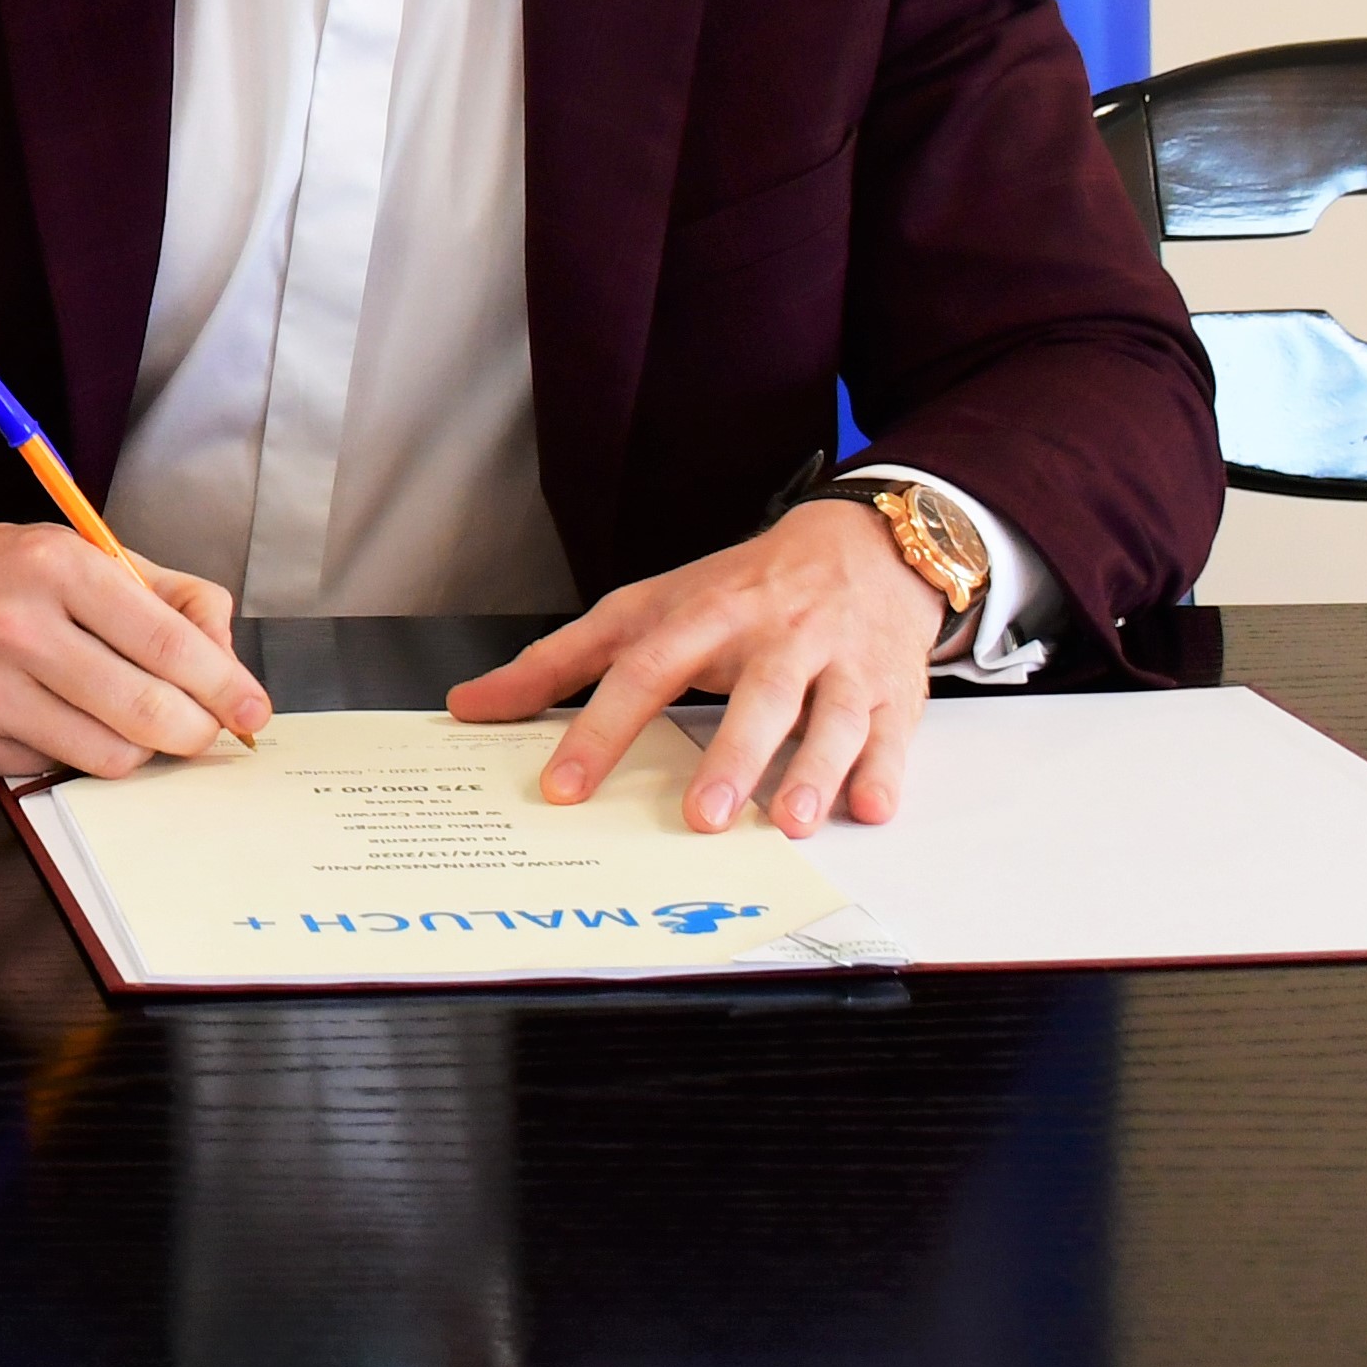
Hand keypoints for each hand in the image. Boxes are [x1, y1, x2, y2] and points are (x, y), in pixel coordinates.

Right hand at [0, 505, 272, 778]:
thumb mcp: (79, 553)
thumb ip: (168, 595)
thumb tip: (227, 659)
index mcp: (57, 566)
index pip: (167, 644)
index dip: (224, 687)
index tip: (253, 711)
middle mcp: (15, 626)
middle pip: (145, 711)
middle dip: (194, 732)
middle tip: (204, 732)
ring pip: (106, 756)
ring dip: (136, 749)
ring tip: (130, 724)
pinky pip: (51, 769)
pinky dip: (71, 755)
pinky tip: (59, 722)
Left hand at [444, 498, 947, 836]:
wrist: (866, 544)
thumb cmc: (744, 589)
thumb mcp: (649, 609)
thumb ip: (561, 661)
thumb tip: (471, 705)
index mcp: (706, 614)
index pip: (645, 670)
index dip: (601, 729)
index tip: (563, 787)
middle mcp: (777, 636)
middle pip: (756, 692)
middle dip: (731, 753)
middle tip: (700, 816)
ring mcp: (841, 661)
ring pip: (832, 714)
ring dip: (812, 769)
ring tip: (789, 822)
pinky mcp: (894, 688)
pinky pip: (895, 730)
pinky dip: (886, 770)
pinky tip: (870, 805)